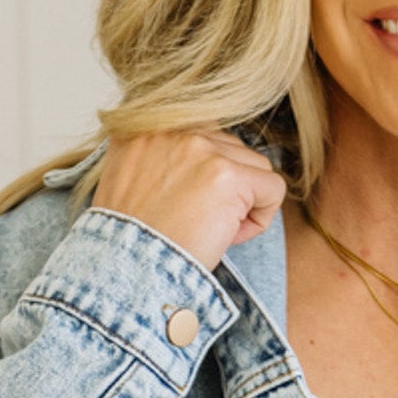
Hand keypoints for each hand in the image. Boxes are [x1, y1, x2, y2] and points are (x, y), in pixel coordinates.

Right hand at [91, 127, 286, 271]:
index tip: (184, 206)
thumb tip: (200, 164)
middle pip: (230, 149)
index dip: (201, 176)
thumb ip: (159, 160)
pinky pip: (272, 188)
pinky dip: (261, 218)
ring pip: (254, 167)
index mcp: (141, 127)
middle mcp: (170, 128)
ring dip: (243, 202)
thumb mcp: (129, 183)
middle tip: (198, 223)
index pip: (201, 136)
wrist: (124, 270)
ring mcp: (199, 148)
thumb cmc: (128, 241)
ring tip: (212, 230)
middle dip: (225, 188)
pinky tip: (230, 236)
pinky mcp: (227, 175)